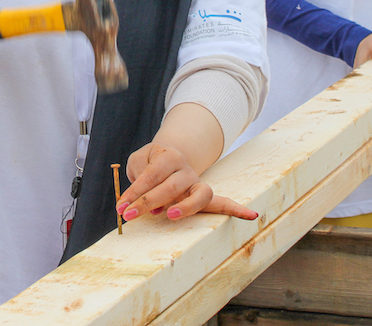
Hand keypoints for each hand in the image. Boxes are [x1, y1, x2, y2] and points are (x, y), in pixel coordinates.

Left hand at [116, 142, 257, 222]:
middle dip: (148, 202)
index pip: (150, 175)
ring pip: (200, 194)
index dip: (134, 192)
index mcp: (168, 157)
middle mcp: (186, 169)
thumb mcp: (139, 160)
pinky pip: (223, 202)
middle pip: (171, 186)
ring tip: (169, 216)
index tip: (121, 207)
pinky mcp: (204, 196)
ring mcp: (197, 183)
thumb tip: (145, 200)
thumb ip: (138, 172)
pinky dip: (237, 210)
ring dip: (186, 207)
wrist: (172, 155)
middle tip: (129, 215)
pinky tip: (251, 216)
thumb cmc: (151, 162)